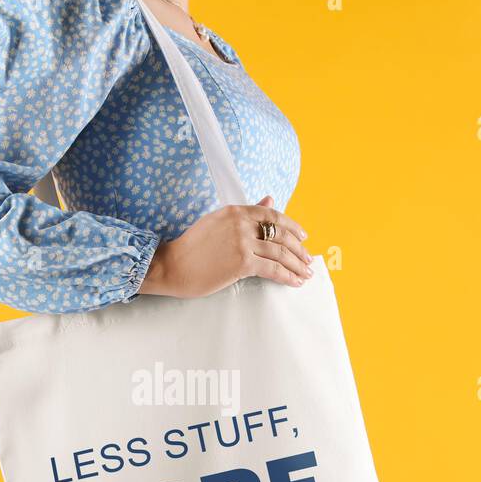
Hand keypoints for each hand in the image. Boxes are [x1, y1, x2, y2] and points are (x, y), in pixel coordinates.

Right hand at [138, 195, 312, 298]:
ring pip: (280, 252)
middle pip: (280, 234)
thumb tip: (270, 199)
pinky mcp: (242, 262)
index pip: (272, 215)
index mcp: (235, 210)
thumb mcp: (218, 223)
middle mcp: (240, 223)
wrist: (172, 266)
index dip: (292, 226)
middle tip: (308, 260)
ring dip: (297, 265)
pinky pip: (273, 269)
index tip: (302, 237)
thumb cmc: (192, 248)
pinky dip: (287, 276)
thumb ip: (245, 213)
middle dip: (299, 249)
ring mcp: (242, 242)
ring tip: (306, 273)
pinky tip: (294, 282)